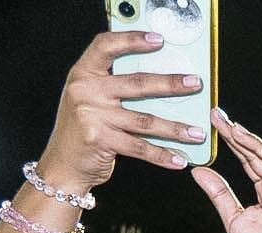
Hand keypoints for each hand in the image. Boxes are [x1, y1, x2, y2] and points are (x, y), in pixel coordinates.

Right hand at [35, 31, 207, 192]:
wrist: (63, 164)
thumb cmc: (83, 129)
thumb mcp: (91, 99)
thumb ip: (115, 87)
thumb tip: (162, 82)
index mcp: (83, 74)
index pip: (106, 47)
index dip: (132, 40)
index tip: (158, 40)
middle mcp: (85, 91)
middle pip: (136, 83)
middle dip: (170, 84)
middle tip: (195, 84)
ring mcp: (91, 115)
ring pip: (144, 120)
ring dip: (175, 128)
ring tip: (198, 132)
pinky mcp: (100, 139)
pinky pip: (140, 147)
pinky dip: (163, 155)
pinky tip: (180, 158)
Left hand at [191, 112, 261, 232]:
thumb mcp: (232, 219)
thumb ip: (219, 194)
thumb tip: (198, 170)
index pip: (248, 160)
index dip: (232, 141)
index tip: (214, 123)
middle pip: (259, 157)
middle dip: (240, 136)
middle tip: (219, 116)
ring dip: (257, 146)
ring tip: (237, 130)